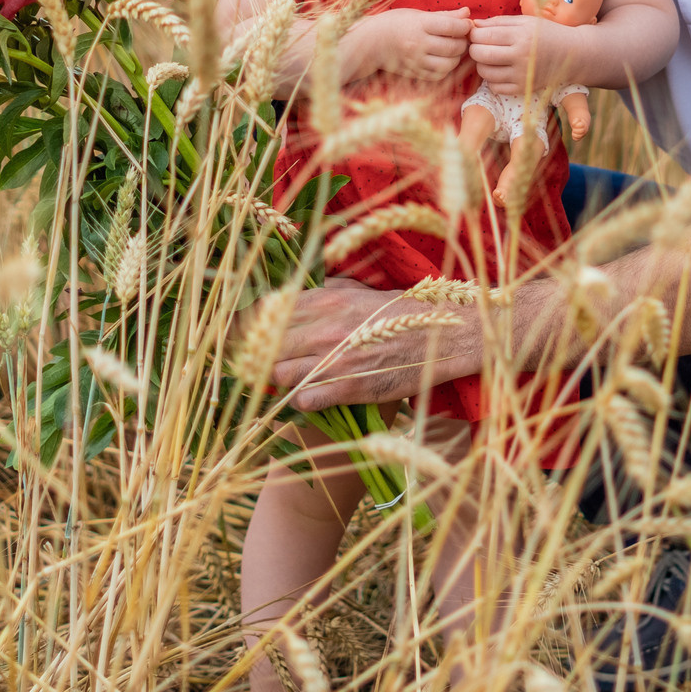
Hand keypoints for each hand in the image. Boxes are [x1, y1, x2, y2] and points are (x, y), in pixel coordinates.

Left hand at [270, 276, 480, 408]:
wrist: (443, 334)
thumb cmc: (402, 312)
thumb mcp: (361, 291)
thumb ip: (327, 290)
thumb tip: (297, 294)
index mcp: (326, 299)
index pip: (268, 312)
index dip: (251, 327)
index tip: (247, 337)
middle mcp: (324, 326)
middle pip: (266, 345)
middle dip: (260, 356)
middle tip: (262, 364)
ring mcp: (334, 358)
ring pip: (279, 373)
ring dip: (279, 380)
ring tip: (287, 381)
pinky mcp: (349, 387)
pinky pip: (303, 399)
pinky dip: (300, 401)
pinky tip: (309, 396)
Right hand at [360, 8, 471, 80]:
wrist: (371, 42)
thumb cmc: (396, 23)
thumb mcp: (418, 14)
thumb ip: (445, 15)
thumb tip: (467, 13)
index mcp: (420, 24)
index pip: (453, 27)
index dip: (465, 26)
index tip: (466, 25)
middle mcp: (418, 44)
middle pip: (454, 47)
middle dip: (463, 42)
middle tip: (462, 38)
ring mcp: (416, 61)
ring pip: (449, 64)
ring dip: (457, 58)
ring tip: (453, 50)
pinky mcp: (414, 73)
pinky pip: (438, 75)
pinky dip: (446, 69)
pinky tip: (443, 60)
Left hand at [468, 14, 578, 93]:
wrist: (573, 54)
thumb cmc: (547, 34)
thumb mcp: (526, 21)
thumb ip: (499, 21)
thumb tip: (473, 25)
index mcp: (521, 35)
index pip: (483, 35)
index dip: (474, 34)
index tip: (478, 33)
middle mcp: (521, 56)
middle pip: (480, 54)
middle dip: (474, 49)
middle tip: (480, 45)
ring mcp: (522, 75)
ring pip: (485, 72)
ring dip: (482, 64)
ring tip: (491, 58)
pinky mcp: (523, 89)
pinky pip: (495, 87)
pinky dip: (492, 79)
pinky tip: (501, 70)